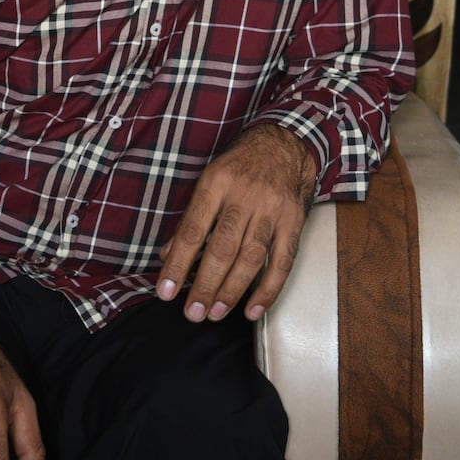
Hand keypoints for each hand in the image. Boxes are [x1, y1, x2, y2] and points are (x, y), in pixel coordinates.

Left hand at [156, 123, 317, 322]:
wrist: (284, 145)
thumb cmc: (239, 167)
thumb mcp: (208, 181)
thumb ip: (189, 220)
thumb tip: (166, 256)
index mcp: (216, 184)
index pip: (192, 231)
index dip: (177, 264)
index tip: (165, 292)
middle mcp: (244, 197)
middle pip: (223, 248)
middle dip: (205, 285)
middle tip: (192, 313)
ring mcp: (272, 210)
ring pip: (251, 257)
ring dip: (232, 291)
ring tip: (214, 314)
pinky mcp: (293, 222)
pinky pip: (282, 261)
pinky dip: (268, 290)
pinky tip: (252, 310)